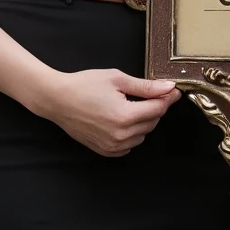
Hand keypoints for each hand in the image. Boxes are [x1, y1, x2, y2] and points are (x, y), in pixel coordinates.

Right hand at [43, 66, 178, 155]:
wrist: (57, 99)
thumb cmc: (84, 85)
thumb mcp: (117, 79)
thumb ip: (145, 86)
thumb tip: (168, 88)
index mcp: (125, 116)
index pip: (158, 109)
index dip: (167, 98)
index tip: (172, 91)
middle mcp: (120, 135)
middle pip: (152, 122)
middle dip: (154, 108)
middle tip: (148, 94)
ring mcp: (112, 145)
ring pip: (142, 135)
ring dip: (142, 122)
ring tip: (128, 106)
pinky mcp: (105, 150)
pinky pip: (129, 146)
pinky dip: (130, 134)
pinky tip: (120, 121)